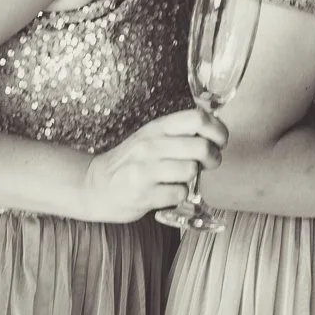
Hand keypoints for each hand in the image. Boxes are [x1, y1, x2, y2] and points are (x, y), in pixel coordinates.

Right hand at [78, 106, 227, 222]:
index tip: (220, 141)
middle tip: (208, 164)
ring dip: (193, 178)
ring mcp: (144, 170)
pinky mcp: (142, 194)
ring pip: (191, 171)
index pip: (197, 118)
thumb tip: (217, 133)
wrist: (93, 185)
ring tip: (181, 179)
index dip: (218, 130)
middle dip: (213, 158)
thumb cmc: (131, 162)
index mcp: (157, 128)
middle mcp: (150, 145)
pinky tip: (168, 193)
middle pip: (201, 147)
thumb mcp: (152, 138)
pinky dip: (179, 196)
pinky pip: (179, 194)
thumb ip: (180, 133)